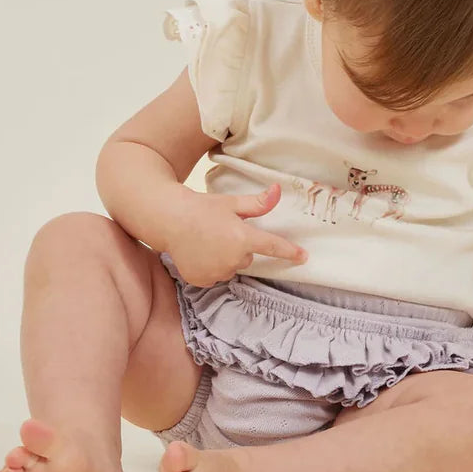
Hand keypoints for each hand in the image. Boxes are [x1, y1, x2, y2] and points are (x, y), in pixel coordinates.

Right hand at [166, 182, 306, 287]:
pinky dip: (210, 266)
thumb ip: (257, 203)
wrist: (169, 218)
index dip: (290, 252)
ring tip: (207, 241)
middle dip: (239, 246)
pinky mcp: (202, 280)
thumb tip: (278, 191)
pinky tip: (199, 252)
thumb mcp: (231, 203)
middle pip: (247, 257)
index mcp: (243, 238)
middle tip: (221, 231)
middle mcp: (233, 259)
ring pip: (231, 267)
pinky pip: (215, 276)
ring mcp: (217, 272)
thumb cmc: (202, 207)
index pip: (273, 247)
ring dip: (225, 257)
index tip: (304, 257)